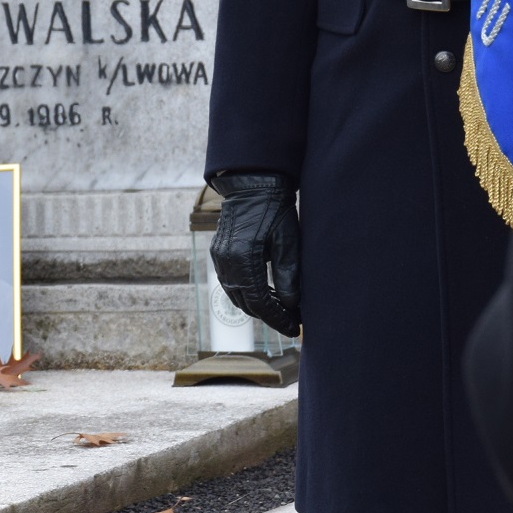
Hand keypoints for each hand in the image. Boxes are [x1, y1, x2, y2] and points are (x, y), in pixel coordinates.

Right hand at [208, 172, 302, 337]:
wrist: (251, 184)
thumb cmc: (274, 209)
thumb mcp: (288, 241)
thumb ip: (287, 275)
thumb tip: (291, 305)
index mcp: (244, 259)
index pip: (260, 303)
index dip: (278, 319)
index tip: (294, 329)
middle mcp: (226, 262)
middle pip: (246, 303)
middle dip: (269, 316)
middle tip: (291, 321)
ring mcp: (219, 257)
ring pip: (236, 295)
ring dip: (257, 306)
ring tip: (280, 309)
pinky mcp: (218, 252)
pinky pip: (230, 282)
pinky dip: (246, 292)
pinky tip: (264, 292)